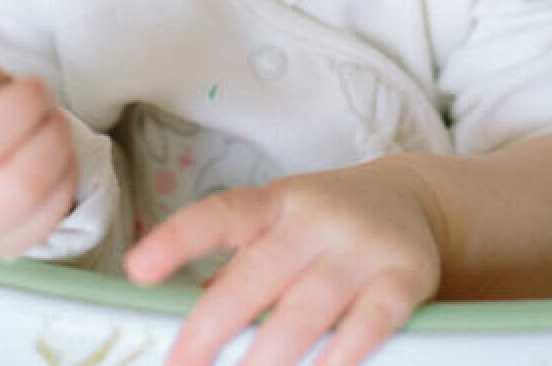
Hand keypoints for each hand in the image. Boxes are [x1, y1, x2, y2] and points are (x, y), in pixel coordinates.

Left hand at [124, 160, 442, 365]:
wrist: (412, 201)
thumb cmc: (324, 227)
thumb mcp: (279, 230)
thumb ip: (238, 275)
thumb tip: (189, 329)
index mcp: (274, 204)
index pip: (220, 216)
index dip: (177, 240)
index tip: (138, 269)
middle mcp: (315, 221)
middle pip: (255, 278)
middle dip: (210, 331)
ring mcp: (361, 247)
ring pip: (306, 311)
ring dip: (268, 359)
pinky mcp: (404, 277)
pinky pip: (369, 325)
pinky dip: (340, 359)